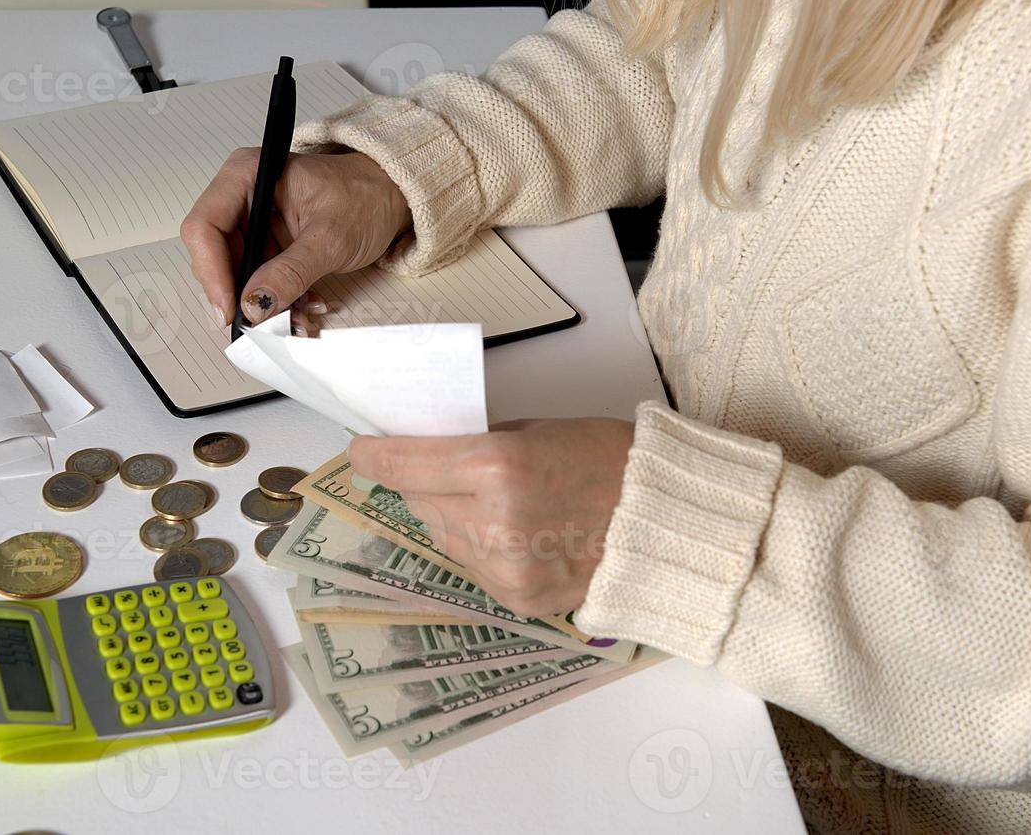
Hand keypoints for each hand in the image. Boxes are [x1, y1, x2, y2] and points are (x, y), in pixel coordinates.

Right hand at [182, 148, 411, 326]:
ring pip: (236, 275)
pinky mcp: (266, 244)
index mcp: (247, 174)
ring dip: (264, 303)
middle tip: (265, 322)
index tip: (231, 308)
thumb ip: (291, 272)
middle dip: (241, 294)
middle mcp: (241, 195)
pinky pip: (258, 281)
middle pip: (214, 255)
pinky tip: (304, 306)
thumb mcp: (330, 238)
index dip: (211, 272)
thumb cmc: (365, 196)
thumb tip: (256, 304)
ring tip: (298, 315)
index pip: (205, 226)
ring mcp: (252, 222)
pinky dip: (278, 300)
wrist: (390, 197)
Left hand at [348, 418, 635, 616]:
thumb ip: (477, 443)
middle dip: (422, 482)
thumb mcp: (535, 430)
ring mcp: (503, 568)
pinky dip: (480, 547)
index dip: (374, 455)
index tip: (362, 450)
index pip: (404, 465)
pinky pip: (472, 566)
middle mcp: (492, 523)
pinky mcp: (517, 599)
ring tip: (491, 501)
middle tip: (441, 469)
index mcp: (496, 468)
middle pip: (418, 500)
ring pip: (442, 536)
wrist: (667, 521)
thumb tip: (430, 451)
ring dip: (451, 516)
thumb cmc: (610, 461)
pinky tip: (513, 531)